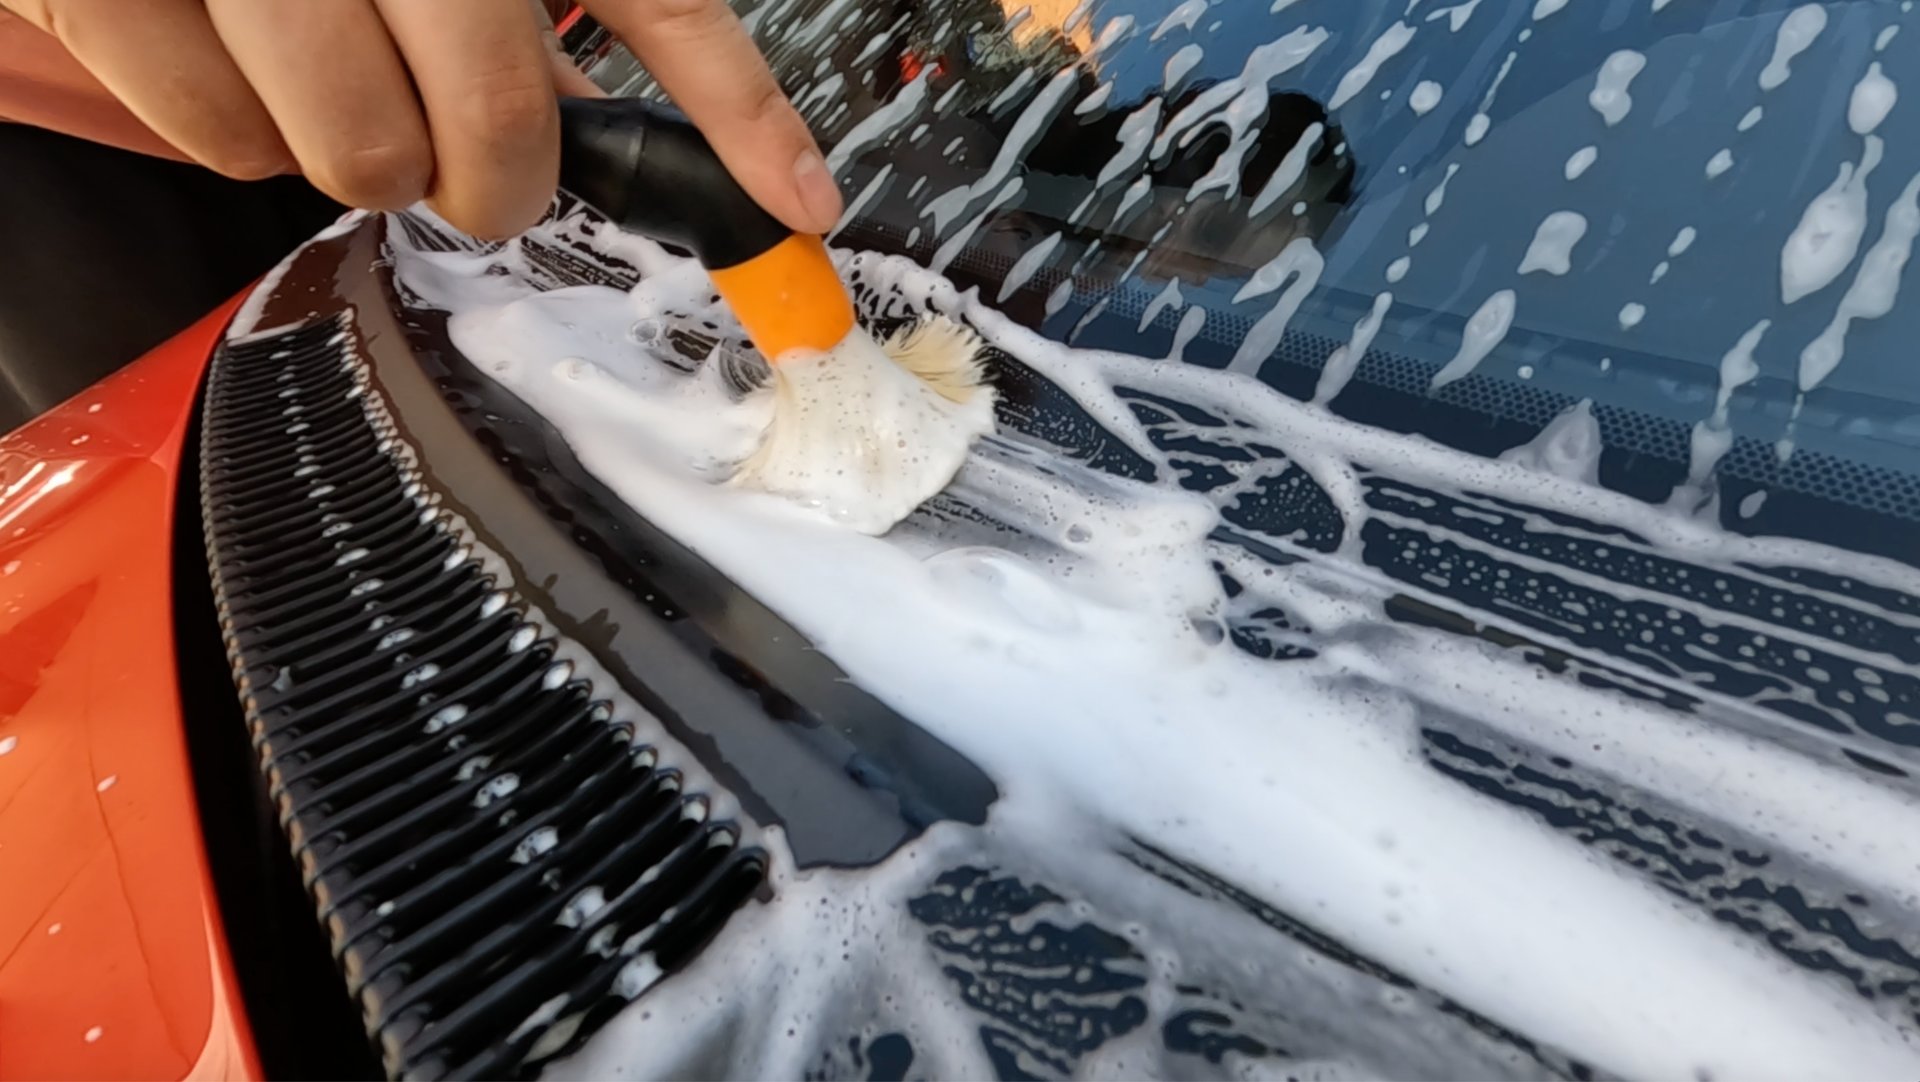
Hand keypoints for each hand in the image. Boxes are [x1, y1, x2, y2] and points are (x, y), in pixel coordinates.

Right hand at [0, 0, 843, 238]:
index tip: (797, 204)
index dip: (739, 110)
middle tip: (471, 159)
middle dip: (491, 174)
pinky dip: (244, 134)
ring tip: (339, 80)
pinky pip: (226, 142)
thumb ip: (588, 15)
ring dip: (363, 154)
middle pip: (492, 122)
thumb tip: (720, 146)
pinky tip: (244, 61)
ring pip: (357, 154)